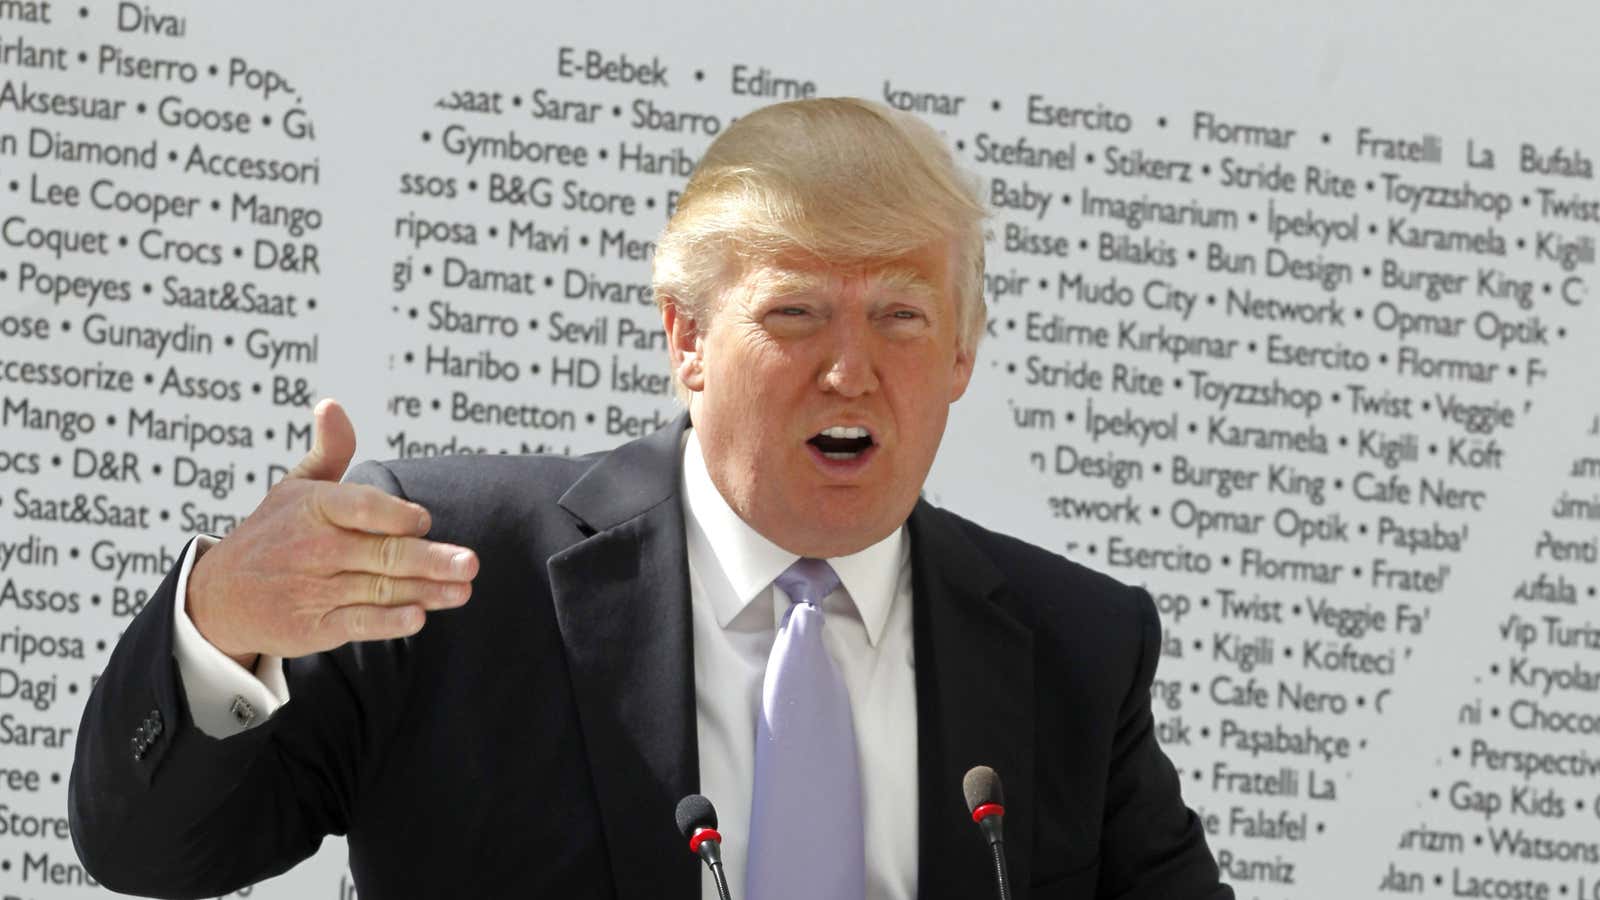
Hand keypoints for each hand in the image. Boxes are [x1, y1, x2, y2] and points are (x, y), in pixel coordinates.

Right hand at [185, 398, 477, 668]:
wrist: (218, 596)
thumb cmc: (272, 533)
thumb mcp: (295, 486)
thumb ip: (330, 449)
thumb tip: (332, 404)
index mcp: (314, 507)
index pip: (361, 507)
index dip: (395, 514)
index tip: (425, 521)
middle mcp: (313, 548)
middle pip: (382, 553)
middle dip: (429, 559)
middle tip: (469, 562)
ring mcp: (314, 589)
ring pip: (380, 589)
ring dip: (426, 592)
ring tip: (463, 589)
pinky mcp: (314, 627)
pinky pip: (358, 623)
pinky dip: (388, 623)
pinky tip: (418, 618)